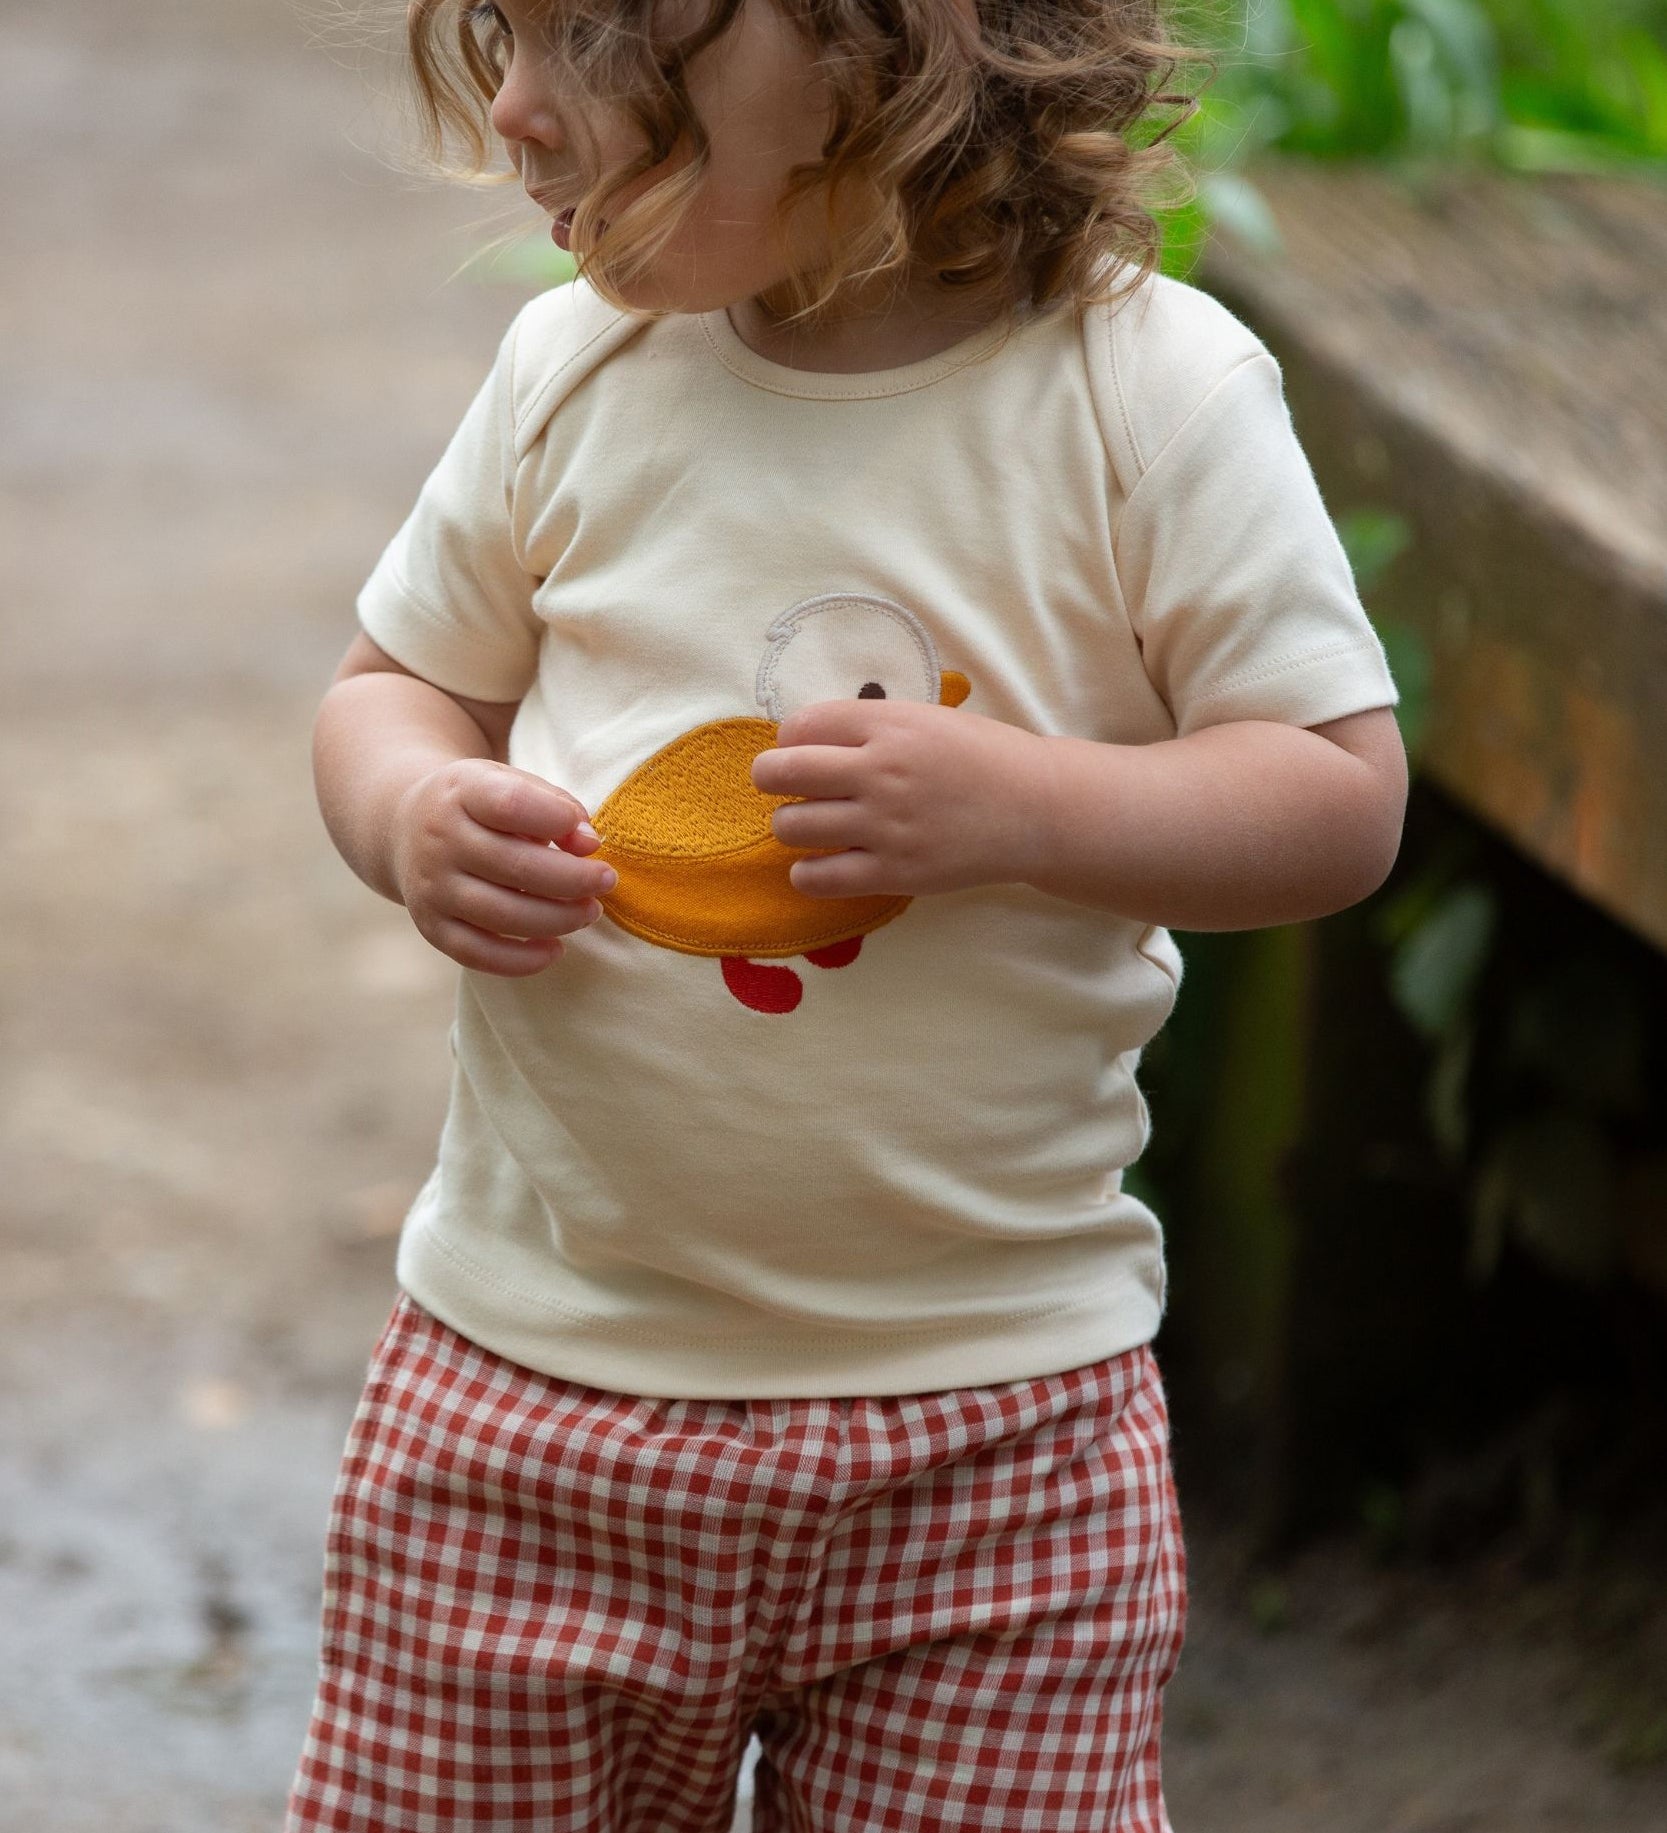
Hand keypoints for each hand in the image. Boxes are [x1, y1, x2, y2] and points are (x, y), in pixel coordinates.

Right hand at [390, 759, 618, 975]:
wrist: (406, 827)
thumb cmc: (480, 807)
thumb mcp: (511, 784)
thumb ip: (555, 806)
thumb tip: (590, 845)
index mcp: (462, 792)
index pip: (510, 804)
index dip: (557, 820)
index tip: (590, 837)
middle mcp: (439, 840)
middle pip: (515, 866)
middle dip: (574, 879)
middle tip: (606, 881)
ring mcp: (432, 887)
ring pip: (502, 914)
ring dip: (559, 919)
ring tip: (590, 911)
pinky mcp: (431, 927)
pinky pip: (478, 954)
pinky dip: (522, 960)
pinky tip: (555, 948)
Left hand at [750, 698, 1050, 898]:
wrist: (1036, 809)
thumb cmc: (980, 758)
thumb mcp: (925, 720)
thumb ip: (868, 725)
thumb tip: (801, 740)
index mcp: (888, 725)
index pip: (799, 726)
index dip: (790, 740)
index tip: (803, 751)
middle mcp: (880, 772)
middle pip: (781, 773)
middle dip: (770, 778)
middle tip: (782, 785)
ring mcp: (885, 825)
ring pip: (791, 826)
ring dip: (791, 824)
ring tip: (811, 825)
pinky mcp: (894, 873)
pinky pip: (817, 878)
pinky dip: (806, 873)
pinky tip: (820, 864)